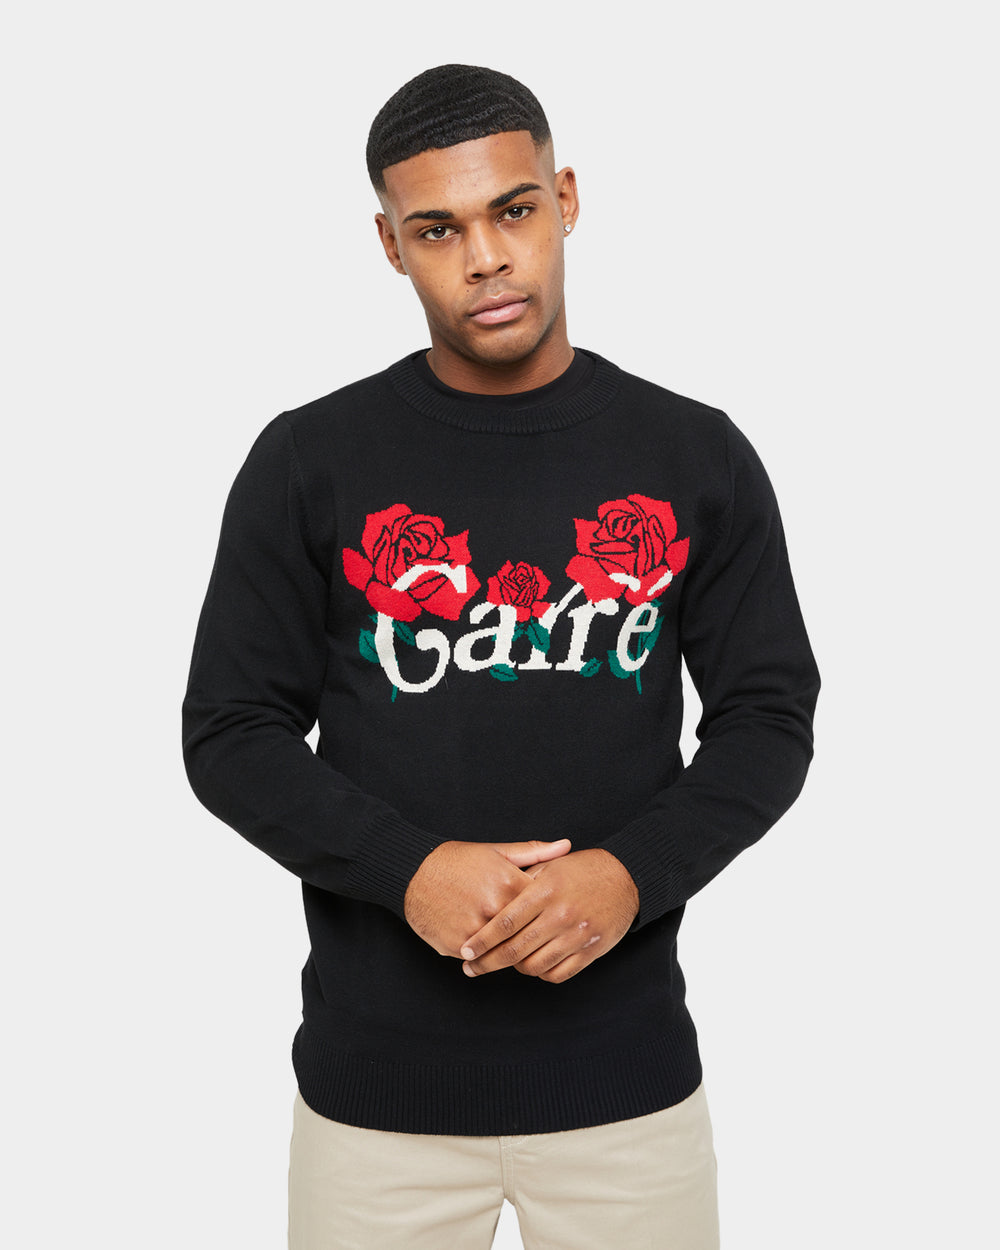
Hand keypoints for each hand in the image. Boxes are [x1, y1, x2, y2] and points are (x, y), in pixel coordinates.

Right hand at [404, 838, 571, 957]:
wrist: (413, 874)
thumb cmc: (458, 860)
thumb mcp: (497, 851)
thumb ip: (534, 852)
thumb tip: (567, 846)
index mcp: (510, 883)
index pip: (544, 908)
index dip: (548, 912)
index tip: (551, 915)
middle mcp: (495, 908)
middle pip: (528, 934)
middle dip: (534, 937)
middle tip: (539, 938)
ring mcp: (476, 929)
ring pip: (506, 951)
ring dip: (511, 951)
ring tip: (516, 947)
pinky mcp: (458, 946)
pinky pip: (482, 959)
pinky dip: (487, 956)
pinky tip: (490, 950)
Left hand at [458, 849, 638, 983]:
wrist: (626, 878)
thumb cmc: (583, 870)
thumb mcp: (551, 867)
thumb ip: (522, 882)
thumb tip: (492, 900)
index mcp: (546, 891)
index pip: (505, 922)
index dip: (482, 940)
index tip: (465, 951)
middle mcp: (560, 915)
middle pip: (515, 949)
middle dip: (487, 963)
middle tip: (471, 968)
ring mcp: (577, 935)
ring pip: (535, 966)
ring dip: (516, 968)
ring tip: (505, 963)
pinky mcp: (591, 951)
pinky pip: (558, 973)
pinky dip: (541, 973)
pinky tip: (533, 965)